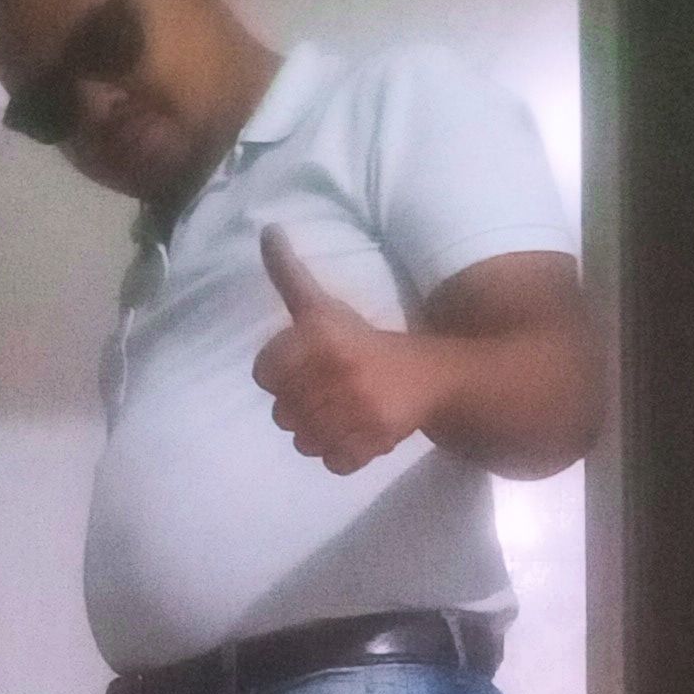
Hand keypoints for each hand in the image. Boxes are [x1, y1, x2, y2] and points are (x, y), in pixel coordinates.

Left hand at [252, 225, 442, 475]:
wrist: (429, 375)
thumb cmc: (364, 340)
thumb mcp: (323, 305)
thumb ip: (288, 273)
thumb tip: (266, 230)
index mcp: (319, 337)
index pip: (263, 374)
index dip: (278, 373)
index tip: (302, 367)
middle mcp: (336, 372)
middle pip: (280, 413)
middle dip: (298, 405)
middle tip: (323, 392)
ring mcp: (356, 411)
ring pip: (301, 442)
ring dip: (315, 432)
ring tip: (336, 413)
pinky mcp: (373, 442)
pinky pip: (332, 462)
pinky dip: (339, 454)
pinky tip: (353, 431)